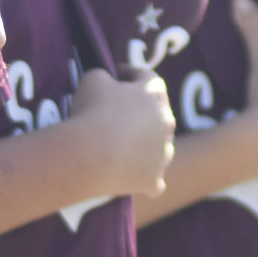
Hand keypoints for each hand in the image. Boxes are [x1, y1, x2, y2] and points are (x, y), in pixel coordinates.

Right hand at [72, 66, 175, 198]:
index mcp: (154, 94)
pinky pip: (155, 182)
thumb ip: (104, 76)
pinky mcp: (154, 179)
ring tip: (128, 149)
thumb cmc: (92, 111)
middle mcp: (166, 122)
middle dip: (143, 112)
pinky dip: (148, 180)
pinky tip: (140, 181)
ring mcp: (163, 153)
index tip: (116, 77)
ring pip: (161, 148)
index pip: (147, 78)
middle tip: (121, 114)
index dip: (130, 74)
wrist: (91, 154)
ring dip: (149, 146)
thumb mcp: (93, 79)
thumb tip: (106, 83)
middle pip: (158, 114)